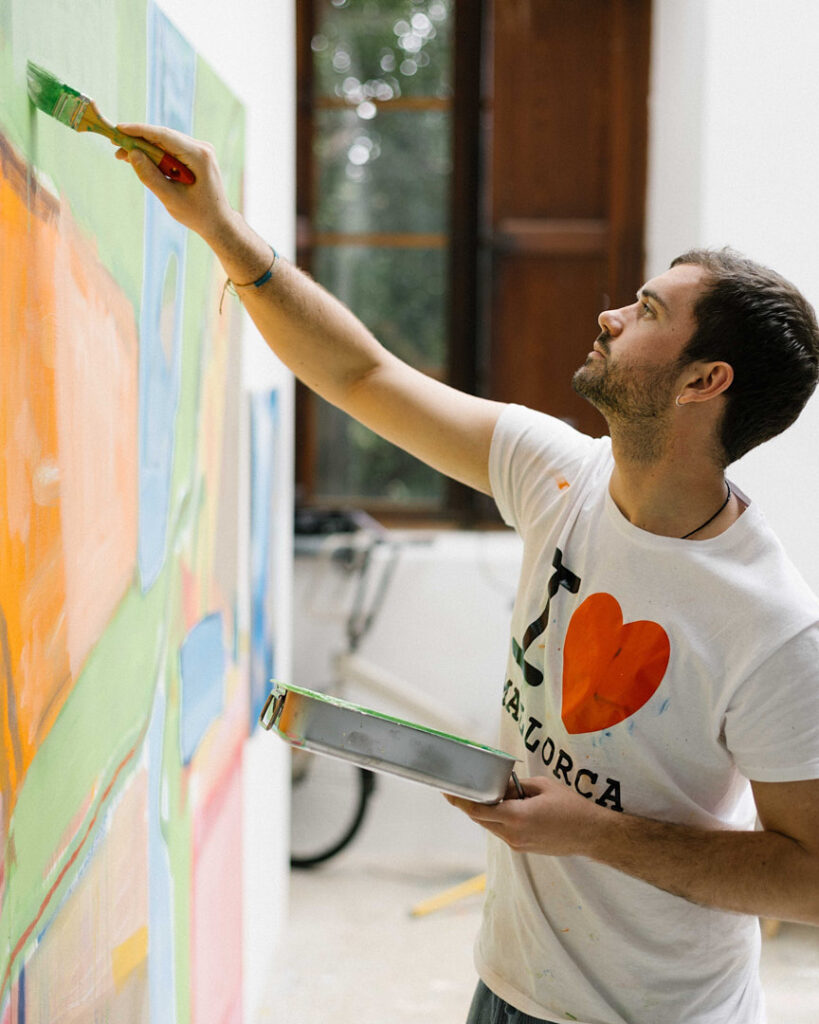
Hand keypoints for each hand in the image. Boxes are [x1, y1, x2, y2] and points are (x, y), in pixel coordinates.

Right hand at [114, 123, 237, 244]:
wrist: (219, 223)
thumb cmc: (198, 214)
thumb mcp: (170, 199)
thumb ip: (150, 176)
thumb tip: (132, 154)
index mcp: (199, 156)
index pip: (164, 136)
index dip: (140, 130)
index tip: (119, 128)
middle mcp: (201, 148)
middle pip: (164, 137)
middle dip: (138, 140)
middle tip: (115, 146)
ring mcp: (200, 150)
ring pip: (166, 142)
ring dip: (145, 147)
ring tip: (123, 155)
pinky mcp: (196, 156)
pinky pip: (171, 150)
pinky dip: (155, 154)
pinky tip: (140, 159)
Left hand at [444, 775, 608, 856]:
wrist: (591, 834)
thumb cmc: (570, 806)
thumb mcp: (541, 786)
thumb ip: (515, 787)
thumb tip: (498, 787)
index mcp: (516, 817)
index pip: (478, 810)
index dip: (460, 800)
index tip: (447, 791)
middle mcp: (513, 835)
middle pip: (481, 818)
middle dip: (471, 803)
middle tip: (461, 787)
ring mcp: (518, 844)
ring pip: (491, 825)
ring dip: (486, 811)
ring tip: (491, 793)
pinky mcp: (523, 848)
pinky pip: (503, 831)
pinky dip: (499, 818)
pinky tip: (507, 806)